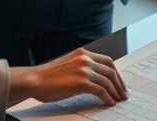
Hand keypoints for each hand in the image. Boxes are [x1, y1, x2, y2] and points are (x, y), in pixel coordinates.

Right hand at [9, 48, 127, 106]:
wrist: (33, 80)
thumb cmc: (47, 77)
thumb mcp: (68, 65)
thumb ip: (81, 67)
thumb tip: (96, 79)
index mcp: (82, 53)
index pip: (107, 61)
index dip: (116, 73)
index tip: (119, 83)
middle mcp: (85, 58)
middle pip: (111, 70)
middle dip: (119, 83)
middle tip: (123, 94)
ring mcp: (84, 70)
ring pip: (108, 81)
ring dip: (115, 92)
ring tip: (118, 101)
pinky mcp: (81, 82)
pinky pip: (101, 91)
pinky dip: (108, 98)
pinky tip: (109, 103)